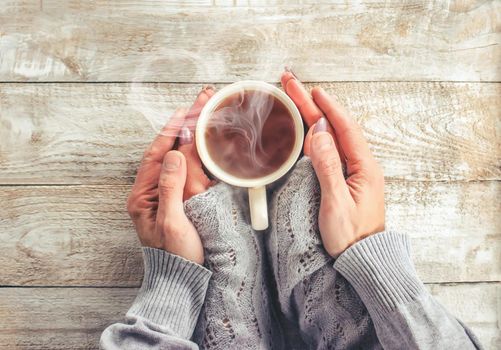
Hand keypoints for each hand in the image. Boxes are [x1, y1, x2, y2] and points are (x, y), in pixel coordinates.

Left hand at [126, 87, 214, 263]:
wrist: (181, 279)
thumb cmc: (175, 256)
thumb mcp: (172, 222)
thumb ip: (170, 187)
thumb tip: (173, 153)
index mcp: (142, 196)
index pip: (156, 154)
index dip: (171, 130)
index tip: (184, 110)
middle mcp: (150, 192)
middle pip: (166, 152)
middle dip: (181, 127)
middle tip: (198, 104)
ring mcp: (163, 196)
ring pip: (176, 159)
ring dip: (189, 138)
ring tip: (202, 117)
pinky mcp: (176, 201)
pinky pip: (185, 172)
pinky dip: (195, 156)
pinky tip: (204, 145)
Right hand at [281, 72, 384, 257]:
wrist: (362, 259)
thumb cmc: (351, 236)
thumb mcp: (336, 202)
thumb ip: (327, 165)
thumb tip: (319, 132)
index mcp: (364, 167)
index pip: (344, 128)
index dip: (327, 107)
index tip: (312, 89)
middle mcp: (360, 165)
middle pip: (334, 127)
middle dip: (313, 105)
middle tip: (292, 84)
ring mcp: (352, 172)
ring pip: (330, 137)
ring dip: (312, 116)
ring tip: (295, 99)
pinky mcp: (343, 180)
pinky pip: (328, 151)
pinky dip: (314, 135)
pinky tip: (305, 129)